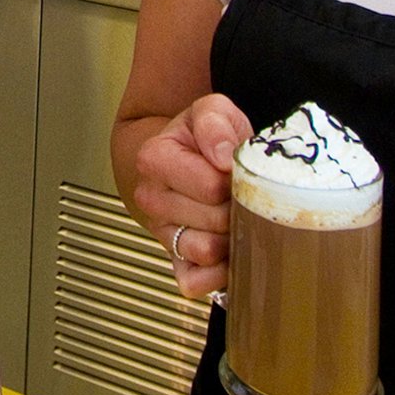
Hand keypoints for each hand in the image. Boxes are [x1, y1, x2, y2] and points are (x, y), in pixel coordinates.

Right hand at [128, 94, 249, 297]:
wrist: (186, 157)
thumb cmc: (203, 137)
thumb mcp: (212, 111)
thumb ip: (216, 122)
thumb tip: (222, 156)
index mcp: (154, 159)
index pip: (211, 186)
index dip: (236, 181)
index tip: (238, 171)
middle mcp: (152, 199)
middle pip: (214, 221)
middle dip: (238, 210)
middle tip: (243, 196)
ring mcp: (161, 233)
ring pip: (206, 252)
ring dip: (231, 240)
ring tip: (236, 219)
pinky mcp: (174, 261)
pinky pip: (194, 283)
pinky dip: (218, 274)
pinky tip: (229, 252)